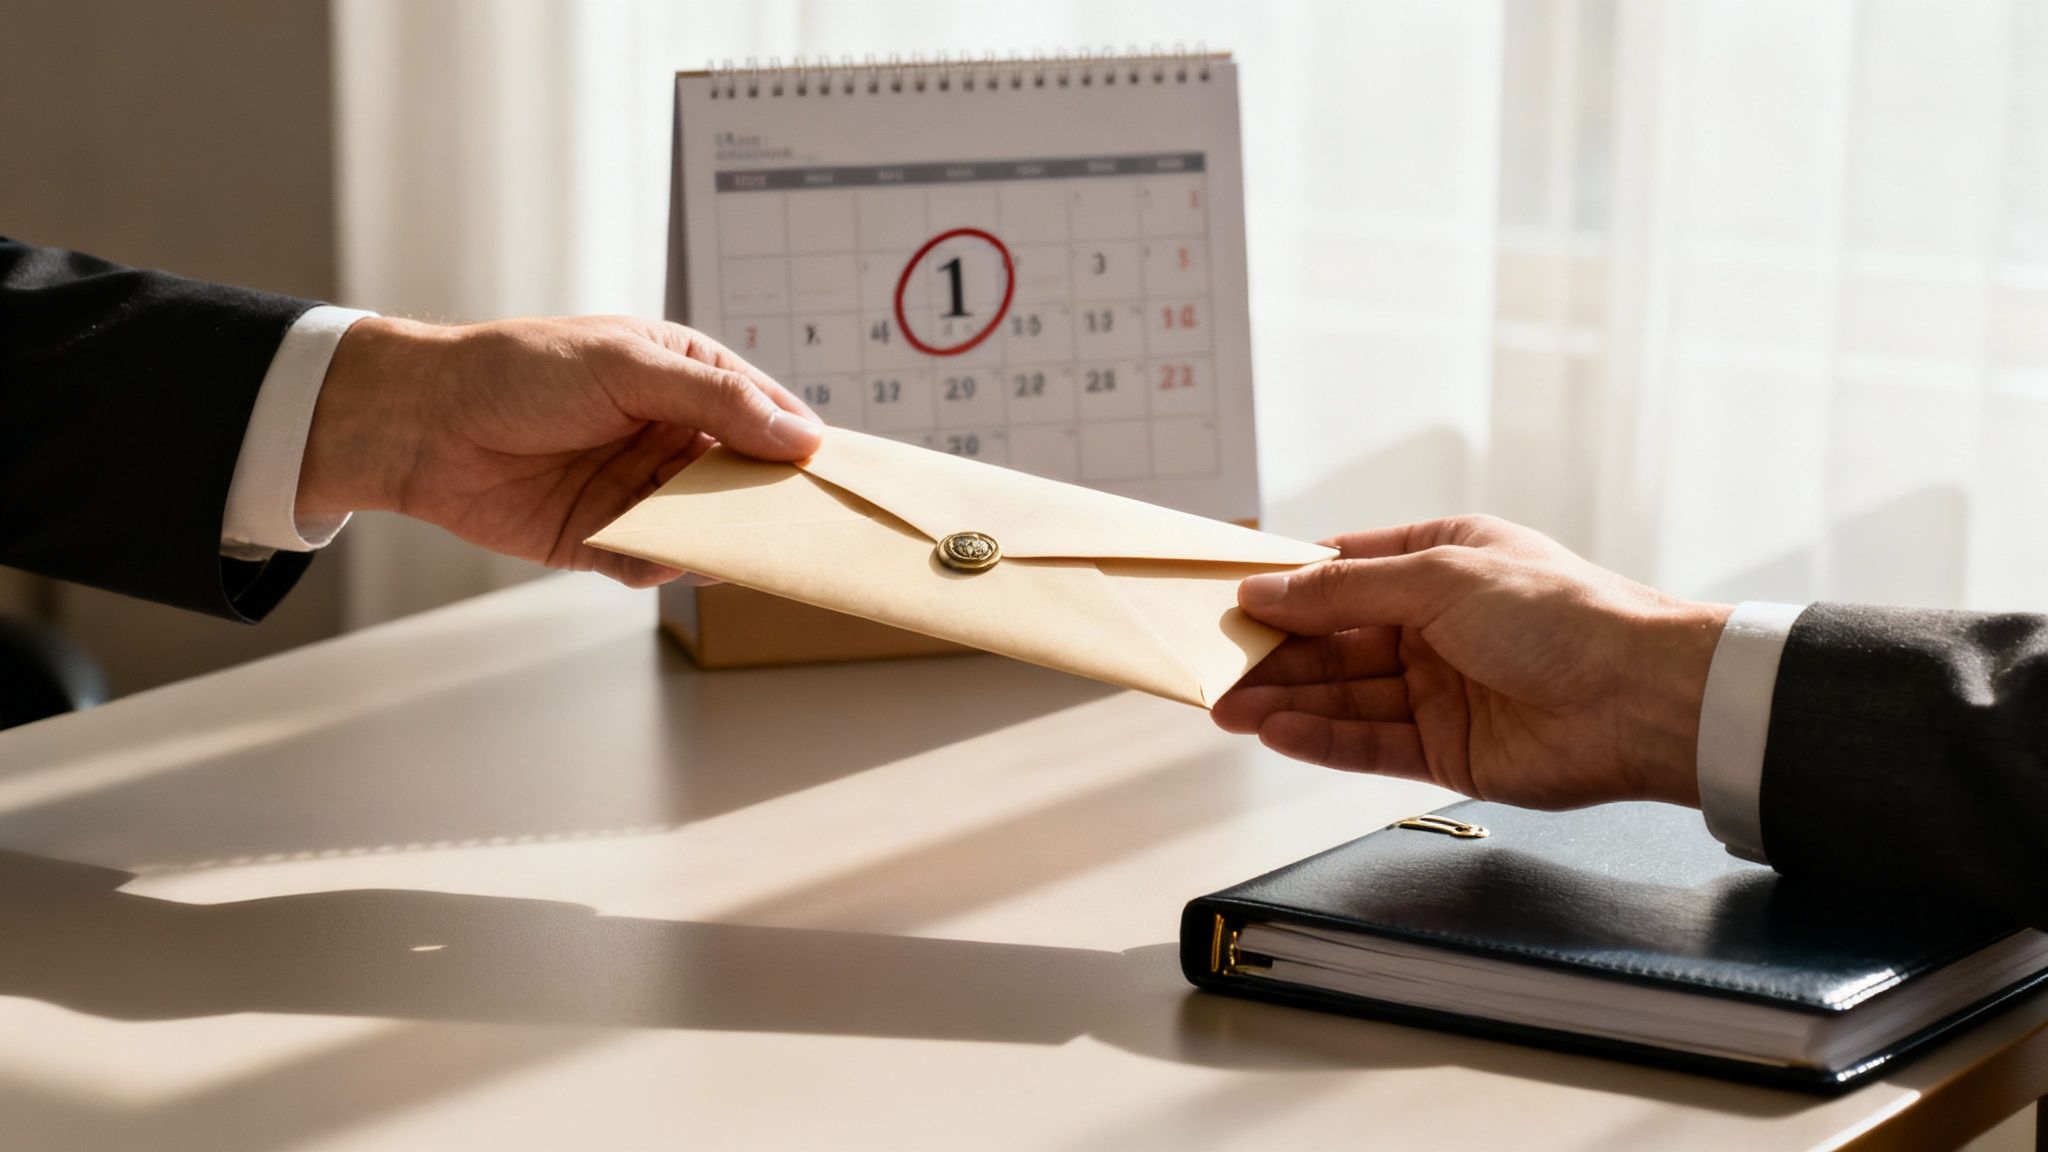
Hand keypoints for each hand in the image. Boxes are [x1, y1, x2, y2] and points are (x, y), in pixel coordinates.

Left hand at [297, 315, 822, 585]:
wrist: (423, 423)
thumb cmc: (520, 371)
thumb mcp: (628, 367)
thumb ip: (715, 402)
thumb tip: (799, 435)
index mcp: (688, 379)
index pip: (768, 416)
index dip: (804, 446)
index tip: (841, 479)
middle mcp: (673, 437)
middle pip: (748, 479)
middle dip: (772, 503)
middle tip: (805, 527)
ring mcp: (643, 490)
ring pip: (709, 526)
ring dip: (723, 536)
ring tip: (739, 545)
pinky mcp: (607, 539)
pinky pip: (657, 560)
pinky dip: (666, 562)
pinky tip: (664, 555)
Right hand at [1212, 516, 1730, 808]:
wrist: (1640, 698)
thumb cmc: (1563, 615)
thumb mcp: (1439, 577)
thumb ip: (1343, 591)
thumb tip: (1266, 588)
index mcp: (1442, 561)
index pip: (1342, 572)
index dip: (1284, 586)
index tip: (1227, 599)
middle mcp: (1437, 624)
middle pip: (1334, 640)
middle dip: (1274, 653)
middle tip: (1213, 666)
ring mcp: (1441, 689)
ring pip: (1344, 695)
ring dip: (1286, 699)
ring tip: (1227, 706)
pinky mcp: (1447, 749)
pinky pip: (1369, 743)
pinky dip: (1321, 739)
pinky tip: (1277, 732)